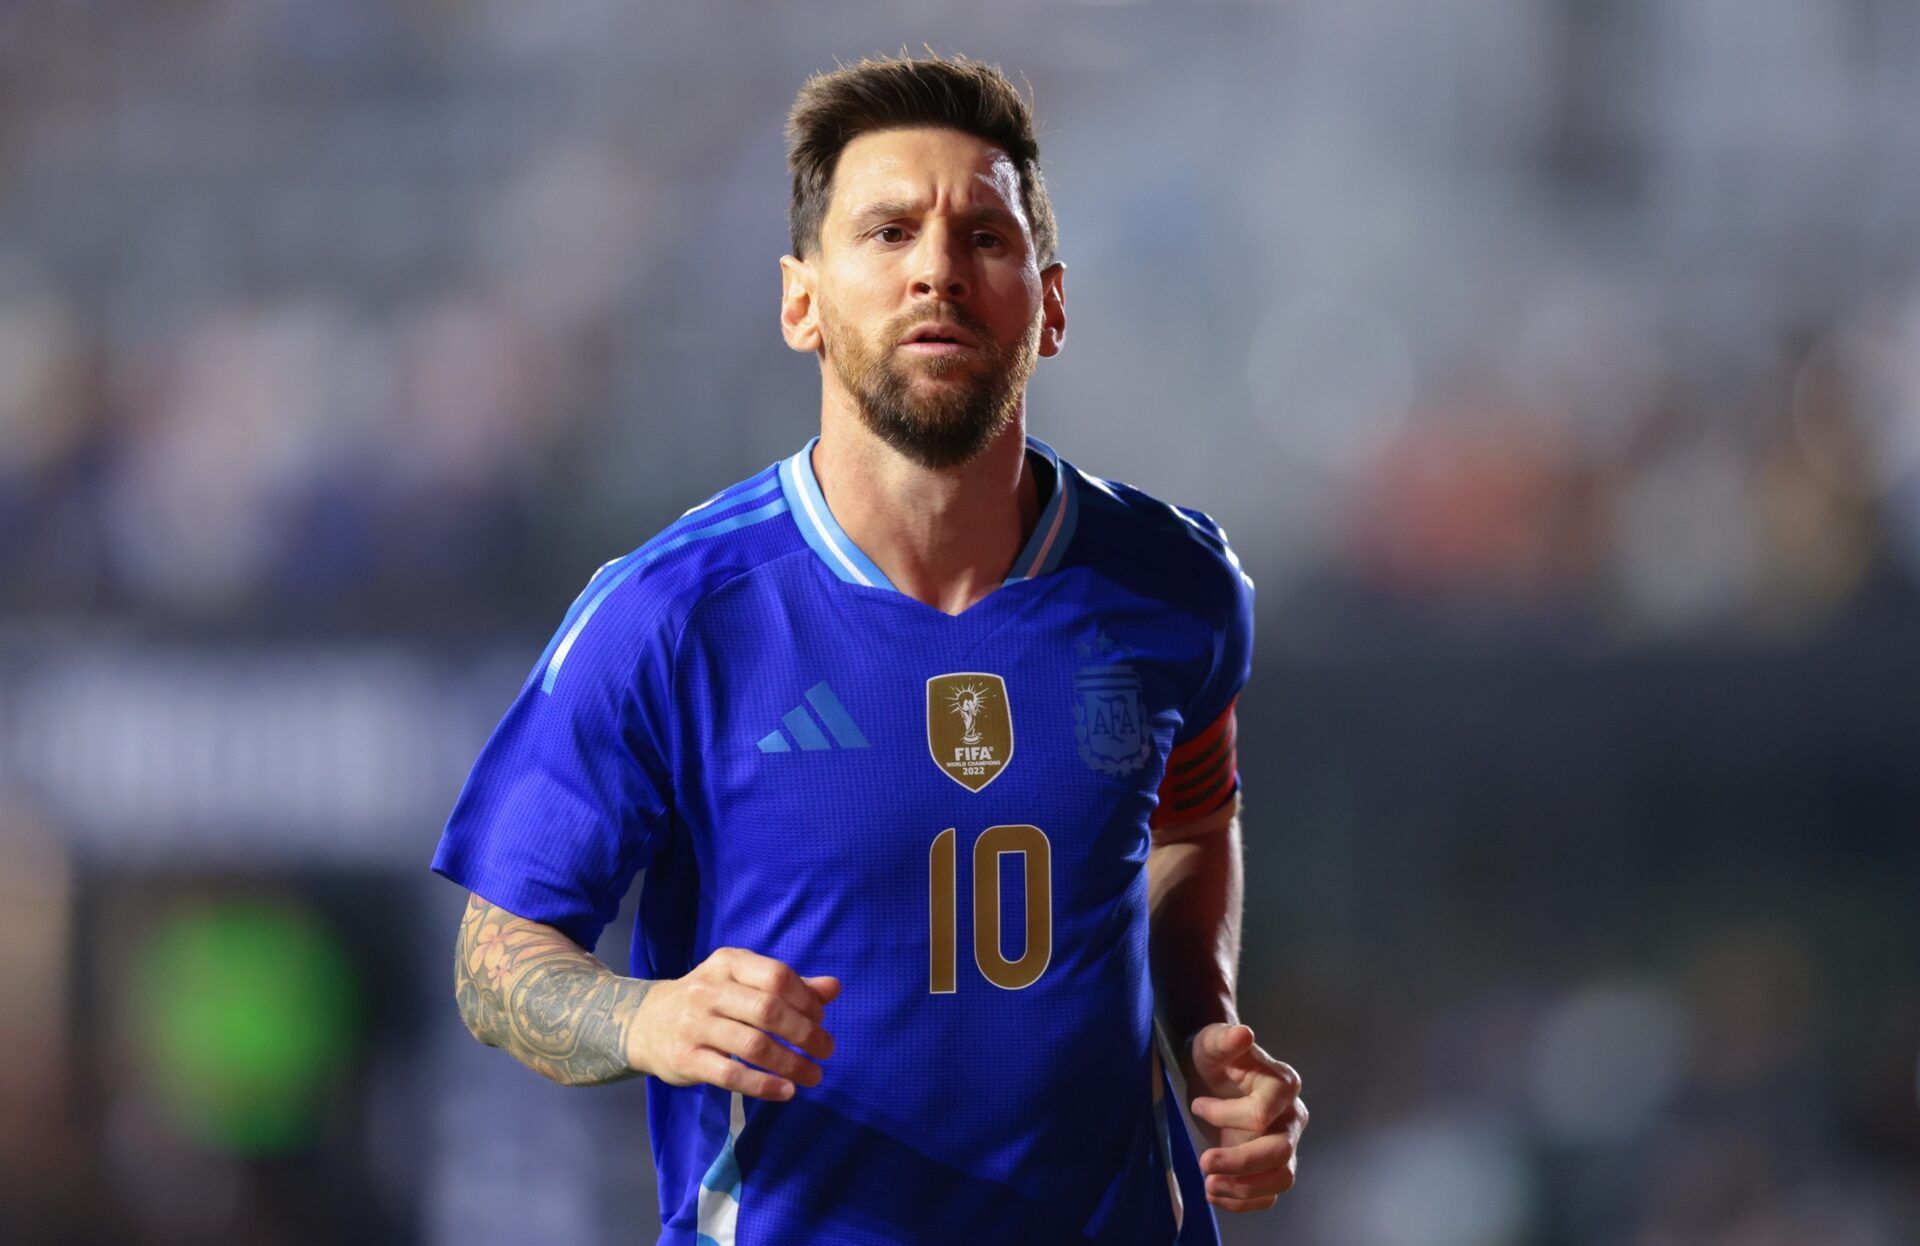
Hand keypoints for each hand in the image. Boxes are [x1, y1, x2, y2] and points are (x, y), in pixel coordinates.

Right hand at [627, 946, 838, 1101]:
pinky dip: (763, 1085)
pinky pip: (731, 1074)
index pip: (777, 976)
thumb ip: (789, 986)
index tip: (822, 1020)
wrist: (645, 1023)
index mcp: (728, 963)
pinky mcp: (686, 1059)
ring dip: (791, 1063)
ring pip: (753, 1045)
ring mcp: (694, 1025)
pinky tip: (786, 1091)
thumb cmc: (708, 1000)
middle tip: (826, 1051)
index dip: (806, 1000)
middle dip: (805, 1033)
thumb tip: (834, 988)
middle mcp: (709, 990)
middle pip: (768, 1010)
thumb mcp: (743, 982)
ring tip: (813, 1075)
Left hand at [1183, 1022, 1306, 1212]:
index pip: (1262, 1113)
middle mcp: (1291, 1116)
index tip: (1197, 1104)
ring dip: (1245, 1188)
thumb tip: (1243, 1033)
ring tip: (1208, 1186)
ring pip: (1282, 1178)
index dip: (1226, 1115)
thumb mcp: (1211, 1042)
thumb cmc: (1213, 1055)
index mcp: (1283, 1084)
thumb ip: (1226, 1039)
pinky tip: (1215, 1194)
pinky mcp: (1270, 1166)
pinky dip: (1244, 1201)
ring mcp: (1285, 1143)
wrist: (1210, 1074)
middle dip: (1241, 1162)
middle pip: (1280, 1151)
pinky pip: (1269, 1195)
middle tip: (1203, 1162)